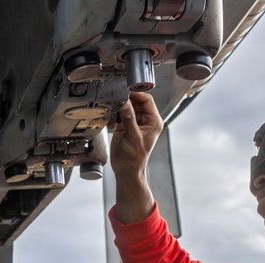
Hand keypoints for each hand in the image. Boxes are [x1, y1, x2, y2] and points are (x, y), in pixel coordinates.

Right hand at [109, 92, 163, 223]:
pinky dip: (114, 112)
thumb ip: (129, 118)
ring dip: (119, 105)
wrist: (126, 170)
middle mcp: (145, 120)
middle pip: (136, 101)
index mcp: (153, 122)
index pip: (147, 101)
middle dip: (127, 99)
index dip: (137, 94)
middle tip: (117, 97)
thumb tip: (126, 102)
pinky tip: (111, 116)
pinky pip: (119, 113)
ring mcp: (134, 122)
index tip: (127, 91)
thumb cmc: (135, 159)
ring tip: (113, 106)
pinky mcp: (124, 125)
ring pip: (127, 105)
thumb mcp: (134, 137)